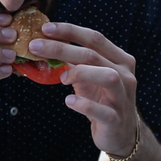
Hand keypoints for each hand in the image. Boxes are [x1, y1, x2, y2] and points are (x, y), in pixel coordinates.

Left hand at [28, 22, 138, 156]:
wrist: (119, 132)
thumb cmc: (101, 98)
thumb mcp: (89, 76)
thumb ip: (74, 60)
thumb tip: (44, 44)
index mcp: (119, 59)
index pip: (95, 38)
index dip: (69, 31)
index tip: (45, 28)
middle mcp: (125, 74)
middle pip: (94, 55)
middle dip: (62, 48)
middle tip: (35, 46)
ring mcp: (122, 97)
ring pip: (107, 77)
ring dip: (80, 72)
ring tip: (62, 77)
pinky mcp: (116, 119)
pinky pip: (102, 111)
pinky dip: (84, 104)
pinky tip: (69, 100)